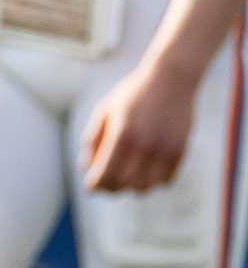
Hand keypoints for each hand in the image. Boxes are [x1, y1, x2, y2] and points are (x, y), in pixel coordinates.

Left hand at [80, 57, 197, 192]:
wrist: (171, 79)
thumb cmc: (132, 94)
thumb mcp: (105, 110)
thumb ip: (93, 139)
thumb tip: (86, 168)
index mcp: (122, 135)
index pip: (106, 175)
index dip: (95, 185)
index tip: (91, 186)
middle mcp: (145, 146)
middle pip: (124, 186)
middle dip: (111, 187)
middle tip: (106, 180)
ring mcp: (165, 150)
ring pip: (146, 188)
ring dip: (133, 185)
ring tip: (127, 173)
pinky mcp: (180, 152)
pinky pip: (165, 181)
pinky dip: (154, 180)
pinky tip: (146, 167)